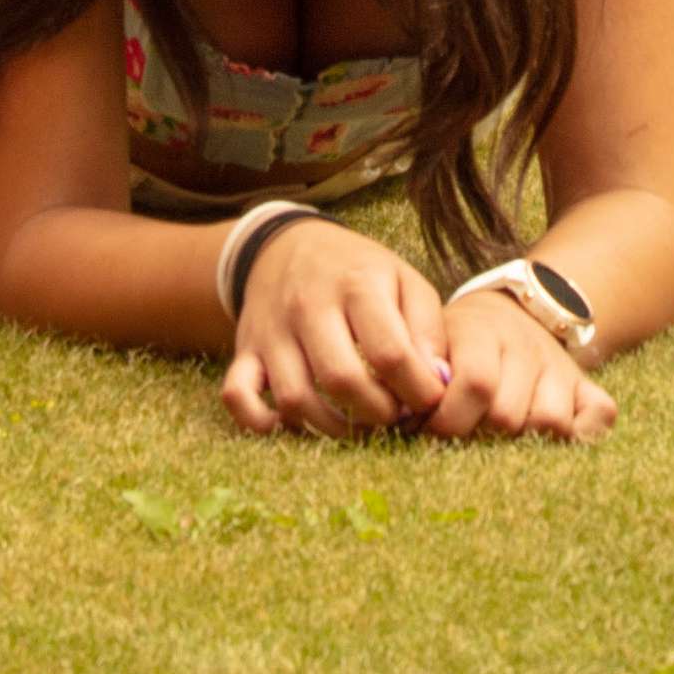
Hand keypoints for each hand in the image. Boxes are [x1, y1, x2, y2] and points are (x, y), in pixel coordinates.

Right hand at [223, 218, 448, 438]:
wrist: (289, 246)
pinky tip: (295, 424)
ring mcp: (272, 331)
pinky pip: (236, 396)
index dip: (415, 388)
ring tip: (361, 424)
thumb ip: (428, 328)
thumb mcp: (404, 279)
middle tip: (396, 417)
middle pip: (340, 379)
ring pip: (294, 397)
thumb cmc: (359, 271)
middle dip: (376, 413)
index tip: (429, 402)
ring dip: (331, 426)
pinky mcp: (244, 351)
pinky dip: (259, 421)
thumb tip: (438, 381)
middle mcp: (309, 307)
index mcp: (358, 286)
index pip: (389, 352)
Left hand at [422, 285, 615, 445]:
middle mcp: (527, 347)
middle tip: (459, 437)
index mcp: (483, 333)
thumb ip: (417, 377)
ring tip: (495, 442)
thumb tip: (402, 418)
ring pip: (550, 422)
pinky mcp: (583, 385)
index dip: (448, 418)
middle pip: (509, 414)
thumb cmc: (454, 345)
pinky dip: (583, 435)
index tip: (426, 429)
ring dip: (519, 444)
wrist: (506, 313)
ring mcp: (559, 367)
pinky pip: (600, 414)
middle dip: (476, 437)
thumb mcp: (430, 346)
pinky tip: (552, 446)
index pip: (476, 383)